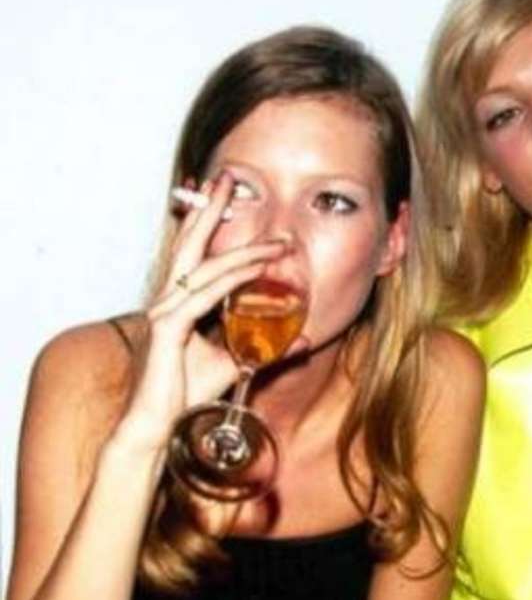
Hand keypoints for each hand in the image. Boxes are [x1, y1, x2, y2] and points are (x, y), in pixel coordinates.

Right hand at [116, 172, 287, 449]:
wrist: (156, 426)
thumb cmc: (187, 393)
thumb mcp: (236, 363)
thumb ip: (266, 348)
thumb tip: (302, 339)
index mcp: (177, 303)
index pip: (196, 255)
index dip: (210, 225)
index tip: (229, 199)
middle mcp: (167, 301)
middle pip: (190, 244)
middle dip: (210, 209)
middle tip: (226, 178)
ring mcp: (165, 313)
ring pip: (207, 269)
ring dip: (244, 252)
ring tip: (275, 241)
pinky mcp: (168, 330)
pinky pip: (205, 297)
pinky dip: (233, 282)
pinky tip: (257, 271)